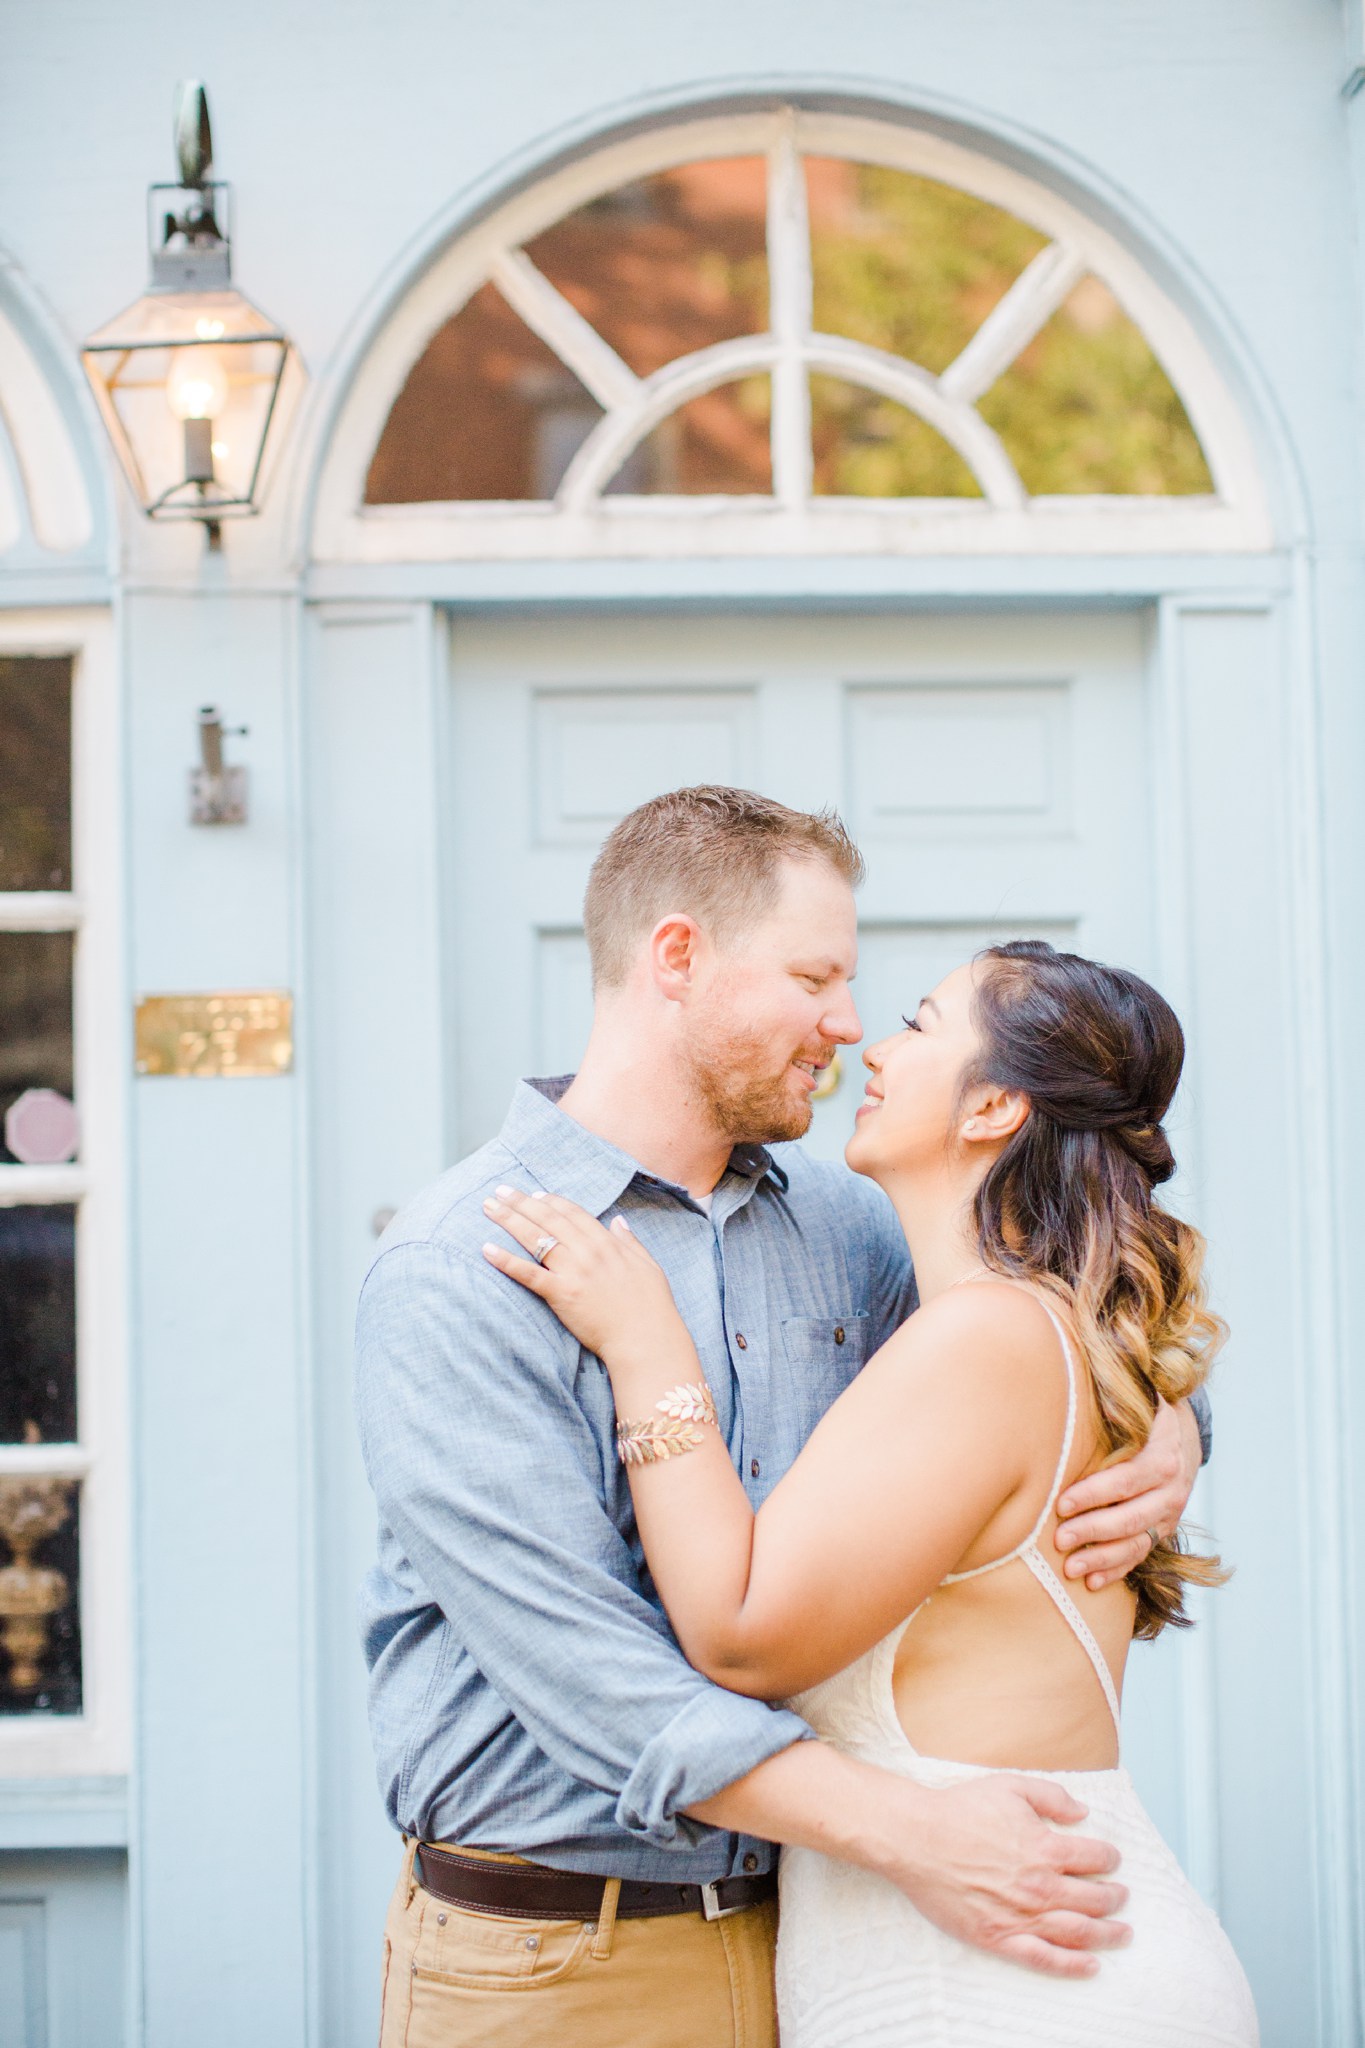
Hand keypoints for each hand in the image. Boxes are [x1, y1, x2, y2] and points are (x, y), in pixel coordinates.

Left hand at [481, 1187, 681, 1364]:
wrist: (645, 1339)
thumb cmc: (652, 1306)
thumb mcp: (648, 1266)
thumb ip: (630, 1241)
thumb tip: (618, 1221)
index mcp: (607, 1243)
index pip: (572, 1213)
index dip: (551, 1201)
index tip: (534, 1194)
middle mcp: (587, 1251)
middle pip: (547, 1219)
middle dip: (521, 1202)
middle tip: (499, 1191)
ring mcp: (572, 1271)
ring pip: (534, 1238)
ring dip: (508, 1220)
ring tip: (487, 1207)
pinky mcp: (560, 1294)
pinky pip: (528, 1273)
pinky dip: (506, 1260)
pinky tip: (487, 1249)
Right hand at [884, 1771, 1128, 1977]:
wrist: (917, 1838)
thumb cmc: (961, 1809)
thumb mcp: (1011, 1786)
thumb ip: (1052, 1797)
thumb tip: (1083, 1812)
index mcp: (1046, 1848)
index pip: (1096, 1859)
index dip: (1109, 1859)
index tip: (1112, 1860)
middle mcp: (1040, 1887)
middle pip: (1095, 1899)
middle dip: (1115, 1898)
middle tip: (1121, 1897)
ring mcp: (1021, 1916)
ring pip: (1079, 1932)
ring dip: (1107, 1934)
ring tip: (1121, 1933)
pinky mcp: (999, 1937)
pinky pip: (1044, 1959)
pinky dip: (1073, 1965)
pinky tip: (1091, 1965)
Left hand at [1055, 1396, 1201, 1589]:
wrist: (1182, 1433)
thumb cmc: (1144, 1415)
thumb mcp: (1139, 1402)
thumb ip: (1120, 1405)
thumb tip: (1106, 1408)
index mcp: (1162, 1456)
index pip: (1126, 1480)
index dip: (1094, 1493)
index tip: (1062, 1503)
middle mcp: (1171, 1489)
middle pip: (1130, 1517)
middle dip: (1093, 1531)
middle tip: (1059, 1539)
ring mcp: (1169, 1513)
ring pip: (1137, 1542)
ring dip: (1103, 1559)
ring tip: (1071, 1568)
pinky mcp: (1164, 1529)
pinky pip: (1141, 1553)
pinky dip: (1117, 1570)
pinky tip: (1093, 1582)